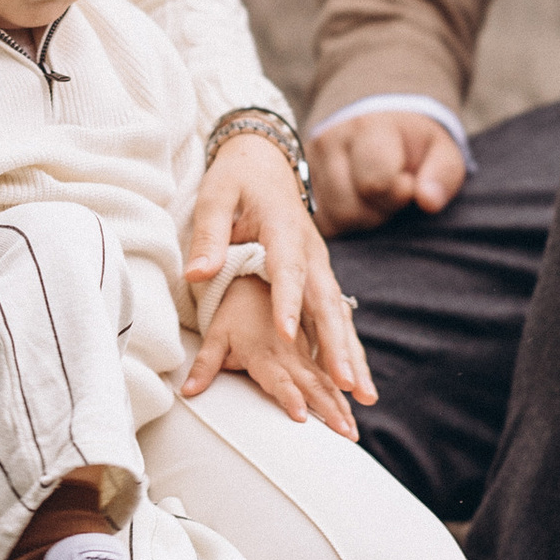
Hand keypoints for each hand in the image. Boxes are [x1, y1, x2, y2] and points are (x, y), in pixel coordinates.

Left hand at [184, 128, 371, 414]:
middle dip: (336, 344)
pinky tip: (355, 382)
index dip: (289, 302)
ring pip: (339, 314)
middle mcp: (311, 250)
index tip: (289, 336)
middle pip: (326, 301)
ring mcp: (320, 264)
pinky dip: (348, 348)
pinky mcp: (319, 276)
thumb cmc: (235, 181)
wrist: (264, 162)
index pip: (287, 268)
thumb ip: (208, 235)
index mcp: (284, 227)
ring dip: (351, 355)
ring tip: (364, 396)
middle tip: (344, 384)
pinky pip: (336, 316)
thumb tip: (196, 275)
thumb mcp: (215, 197)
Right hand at [310, 108, 466, 235]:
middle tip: (391, 196)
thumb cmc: (413, 142)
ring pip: (330, 219)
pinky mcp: (297, 182)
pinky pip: (317, 222)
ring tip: (373, 200)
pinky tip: (355, 206)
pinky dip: (340, 223)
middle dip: (376, 211)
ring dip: (358, 220)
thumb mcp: (441, 150)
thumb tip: (428, 201)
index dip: (397, 193)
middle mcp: (329, 143)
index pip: (374, 182)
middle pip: (348, 208)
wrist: (377, 119)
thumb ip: (442, 174)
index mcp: (368, 129)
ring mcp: (308, 162)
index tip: (407, 184)